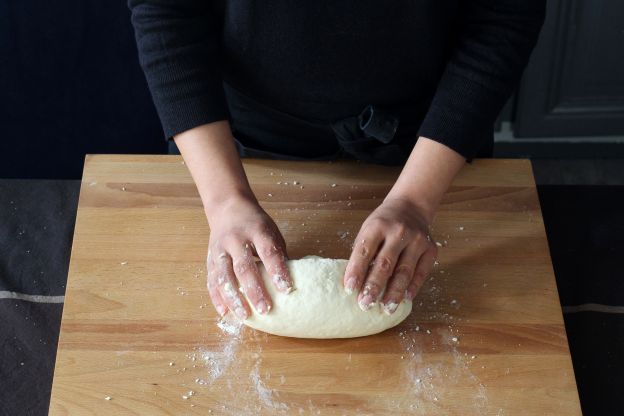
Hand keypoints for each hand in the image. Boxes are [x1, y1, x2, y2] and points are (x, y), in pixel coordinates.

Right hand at [205, 196, 292, 318]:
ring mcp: (220, 250)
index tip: (287, 289)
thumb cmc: (256, 224)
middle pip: (244, 267)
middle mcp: (236, 240)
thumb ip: (277, 254)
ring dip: (234, 298)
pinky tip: (225, 312)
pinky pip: (211, 280)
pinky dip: (217, 298)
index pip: (268, 252)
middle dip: (255, 290)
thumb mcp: (271, 232)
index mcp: (257, 231)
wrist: (228, 207)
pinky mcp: (210, 258)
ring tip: (245, 316)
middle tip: (266, 309)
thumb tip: (291, 282)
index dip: (277, 271)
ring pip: (224, 276)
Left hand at [343, 197, 436, 312]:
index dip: (356, 271)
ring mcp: (417, 240)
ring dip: (394, 292)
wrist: (411, 207)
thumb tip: (354, 283)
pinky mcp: (430, 249)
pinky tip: (405, 299)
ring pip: (404, 271)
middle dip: (374, 286)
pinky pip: (421, 272)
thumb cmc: (383, 224)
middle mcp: (398, 231)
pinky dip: (413, 287)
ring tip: (386, 308)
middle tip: (365, 305)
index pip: (364, 251)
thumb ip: (363, 252)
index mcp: (377, 226)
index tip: (349, 290)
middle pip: (385, 264)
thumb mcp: (368, 230)